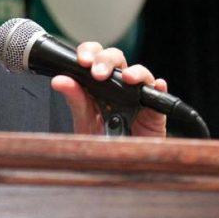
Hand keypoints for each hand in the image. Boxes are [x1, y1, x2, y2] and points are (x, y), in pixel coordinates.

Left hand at [50, 41, 167, 137]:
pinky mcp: (154, 111)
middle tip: (97, 73)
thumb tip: (59, 80)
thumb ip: (74, 100)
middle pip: (116, 59)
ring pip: (140, 73)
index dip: (89, 52)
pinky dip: (158, 87)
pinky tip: (157, 85)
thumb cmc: (101, 140)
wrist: (117, 165)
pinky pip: (159, 94)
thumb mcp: (84, 120)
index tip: (82, 61)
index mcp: (98, 82)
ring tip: (127, 77)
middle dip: (106, 60)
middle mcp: (118, 84)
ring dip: (134, 71)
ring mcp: (137, 95)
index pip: (95, 56)